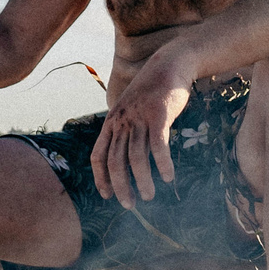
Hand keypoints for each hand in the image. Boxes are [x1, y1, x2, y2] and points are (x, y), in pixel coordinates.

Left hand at [93, 53, 191, 203]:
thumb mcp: (130, 109)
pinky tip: (168, 177)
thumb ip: (126, 129)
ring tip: (150, 196)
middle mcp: (121, 120)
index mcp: (111, 121)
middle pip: (116, 161)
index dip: (100, 178)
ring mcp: (139, 117)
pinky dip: (163, 164)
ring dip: (143, 181)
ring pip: (136, 157)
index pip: (98, 155)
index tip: (107, 196)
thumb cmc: (152, 91)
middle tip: (130, 205)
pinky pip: (159, 145)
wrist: (170, 64)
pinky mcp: (159, 114)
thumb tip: (126, 157)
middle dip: (121, 186)